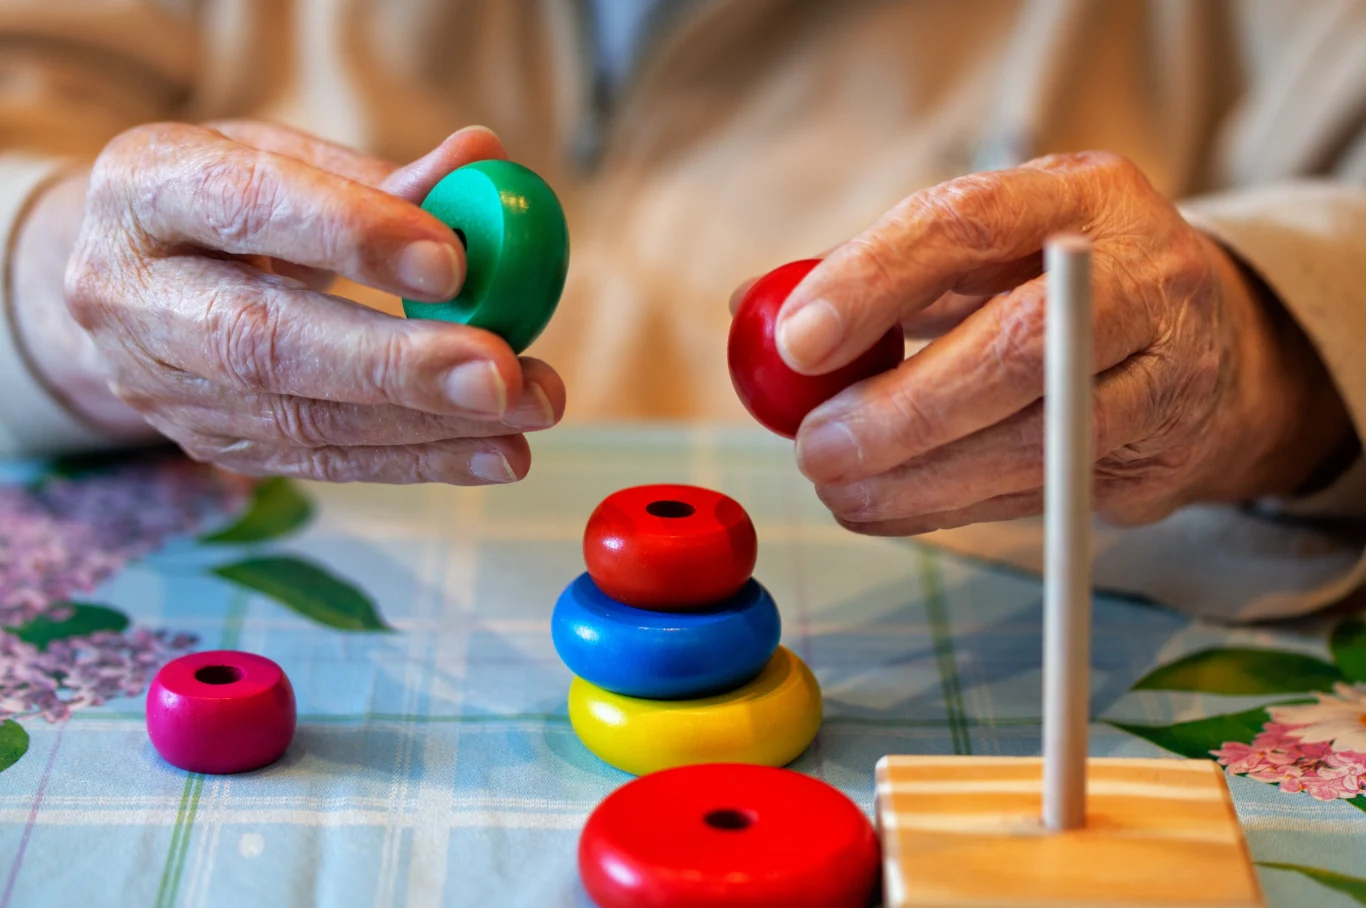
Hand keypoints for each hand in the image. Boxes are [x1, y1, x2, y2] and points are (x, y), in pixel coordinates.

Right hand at [17, 120, 563, 482]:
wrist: (123, 280)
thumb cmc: (221, 203)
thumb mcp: (281, 160)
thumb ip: (379, 174)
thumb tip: (485, 159)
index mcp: (143, 189)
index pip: (245, 207)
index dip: (351, 234)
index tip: (455, 262)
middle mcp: (131, 296)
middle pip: (265, 342)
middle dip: (395, 365)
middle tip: (500, 374)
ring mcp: (161, 385)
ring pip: (300, 419)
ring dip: (428, 425)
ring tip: (527, 409)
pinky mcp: (208, 444)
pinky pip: (321, 462)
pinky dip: (417, 460)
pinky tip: (496, 452)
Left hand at [756, 152, 1351, 533]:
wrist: (1207, 346)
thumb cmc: (1051, 287)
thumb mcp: (981, 250)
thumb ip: (876, 272)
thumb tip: (754, 308)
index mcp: (1078, 195)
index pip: (969, 223)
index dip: (875, 281)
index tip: (797, 342)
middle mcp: (1142, 273)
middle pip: (1018, 347)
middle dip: (902, 409)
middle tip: (816, 447)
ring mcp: (1169, 369)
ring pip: (1040, 442)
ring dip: (920, 480)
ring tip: (838, 489)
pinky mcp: (1167, 455)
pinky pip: (1047, 495)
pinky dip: (953, 510)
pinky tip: (887, 507)